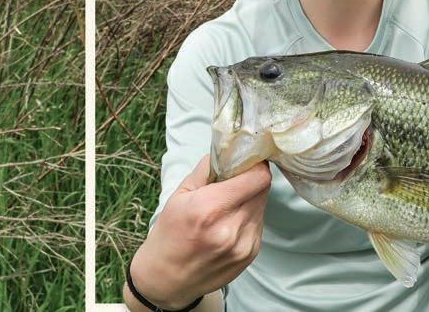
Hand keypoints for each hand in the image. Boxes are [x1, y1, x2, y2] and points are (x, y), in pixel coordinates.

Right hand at [128, 155, 271, 309]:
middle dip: (251, 180)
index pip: (258, 177)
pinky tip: (230, 222)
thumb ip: (207, 169)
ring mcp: (243, 244)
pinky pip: (259, 223)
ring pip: (262, 205)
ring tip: (229, 204)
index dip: (256, 165)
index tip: (247, 161)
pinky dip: (249, 217)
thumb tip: (229, 148)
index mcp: (209, 208)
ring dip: (251, 199)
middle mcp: (230, 228)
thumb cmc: (169, 234)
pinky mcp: (250, 255)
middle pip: (262, 189)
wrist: (166, 280)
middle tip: (236, 180)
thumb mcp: (179, 195)